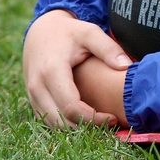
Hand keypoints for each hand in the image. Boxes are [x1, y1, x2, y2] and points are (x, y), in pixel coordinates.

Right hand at [22, 10, 131, 127]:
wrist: (42, 30)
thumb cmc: (70, 32)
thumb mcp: (90, 33)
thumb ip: (109, 48)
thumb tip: (126, 66)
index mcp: (52, 71)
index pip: (70, 106)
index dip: (92, 118)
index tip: (113, 118)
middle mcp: (37, 86)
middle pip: (60, 120)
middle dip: (86, 127)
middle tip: (110, 124)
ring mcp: (32, 94)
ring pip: (52, 123)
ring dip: (76, 128)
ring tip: (101, 123)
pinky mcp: (33, 99)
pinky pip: (48, 119)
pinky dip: (66, 124)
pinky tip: (87, 120)